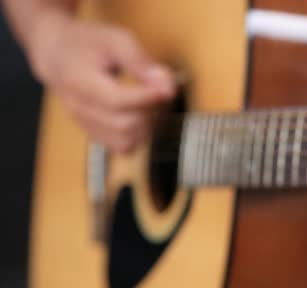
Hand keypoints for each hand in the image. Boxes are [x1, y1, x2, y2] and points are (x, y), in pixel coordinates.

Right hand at [27, 12, 174, 152]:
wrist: (58, 54)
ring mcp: (85, 124)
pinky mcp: (94, 133)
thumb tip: (166, 85)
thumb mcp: (116, 40)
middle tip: (159, 91)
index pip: (117, 100)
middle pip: (124, 124)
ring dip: (148, 126)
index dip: (147, 98)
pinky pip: (122, 146)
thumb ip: (141, 62)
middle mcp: (79, 108)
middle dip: (150, 111)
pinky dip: (138, 135)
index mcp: (80, 81)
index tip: (167, 89)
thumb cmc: (88, 44)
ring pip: (125, 141)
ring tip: (151, 103)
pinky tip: (142, 115)